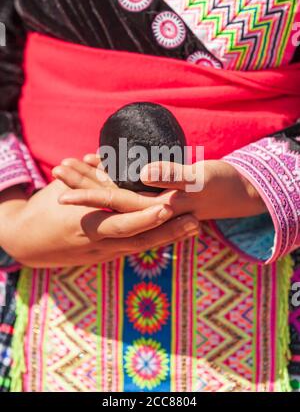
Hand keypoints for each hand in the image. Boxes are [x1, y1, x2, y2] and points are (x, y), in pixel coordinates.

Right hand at [0, 179, 198, 267]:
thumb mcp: (64, 189)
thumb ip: (90, 179)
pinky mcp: (103, 258)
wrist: (24, 243)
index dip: (145, 217)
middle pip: (138, 241)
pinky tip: (173, 236)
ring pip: (140, 248)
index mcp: (85, 224)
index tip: (167, 207)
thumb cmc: (41, 209)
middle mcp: (97, 243)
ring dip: (168, 239)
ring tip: (194, 229)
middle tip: (195, 222)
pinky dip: (153, 242)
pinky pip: (132, 250)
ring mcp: (101, 254)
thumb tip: (113, 162)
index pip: (121, 223)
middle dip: (168, 233)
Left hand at [53, 155, 265, 219]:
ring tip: (67, 165)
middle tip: (57, 170)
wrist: (239, 192)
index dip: (88, 197)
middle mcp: (148, 208)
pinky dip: (111, 174)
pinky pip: (128, 186)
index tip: (62, 192)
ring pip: (115, 192)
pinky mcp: (157, 193)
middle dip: (83, 185)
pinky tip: (97, 163)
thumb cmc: (223, 184)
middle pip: (108, 199)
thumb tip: (143, 172)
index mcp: (154, 209)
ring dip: (92, 180)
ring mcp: (151, 201)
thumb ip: (174, 176)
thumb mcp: (201, 179)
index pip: (115, 204)